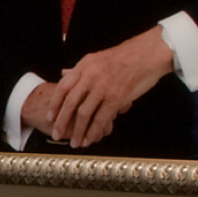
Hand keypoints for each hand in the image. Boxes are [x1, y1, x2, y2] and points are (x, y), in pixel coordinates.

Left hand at [47, 28, 174, 146]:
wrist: (147, 54)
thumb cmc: (125, 56)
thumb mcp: (96, 58)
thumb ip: (79, 69)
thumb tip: (64, 73)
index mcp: (84, 66)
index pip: (62, 87)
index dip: (55, 104)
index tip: (50, 117)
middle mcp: (90, 76)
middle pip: (70, 103)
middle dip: (61, 121)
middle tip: (57, 133)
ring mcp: (102, 88)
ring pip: (84, 114)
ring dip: (78, 131)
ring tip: (74, 142)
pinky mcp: (116, 98)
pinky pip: (101, 118)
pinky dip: (93, 131)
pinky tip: (89, 139)